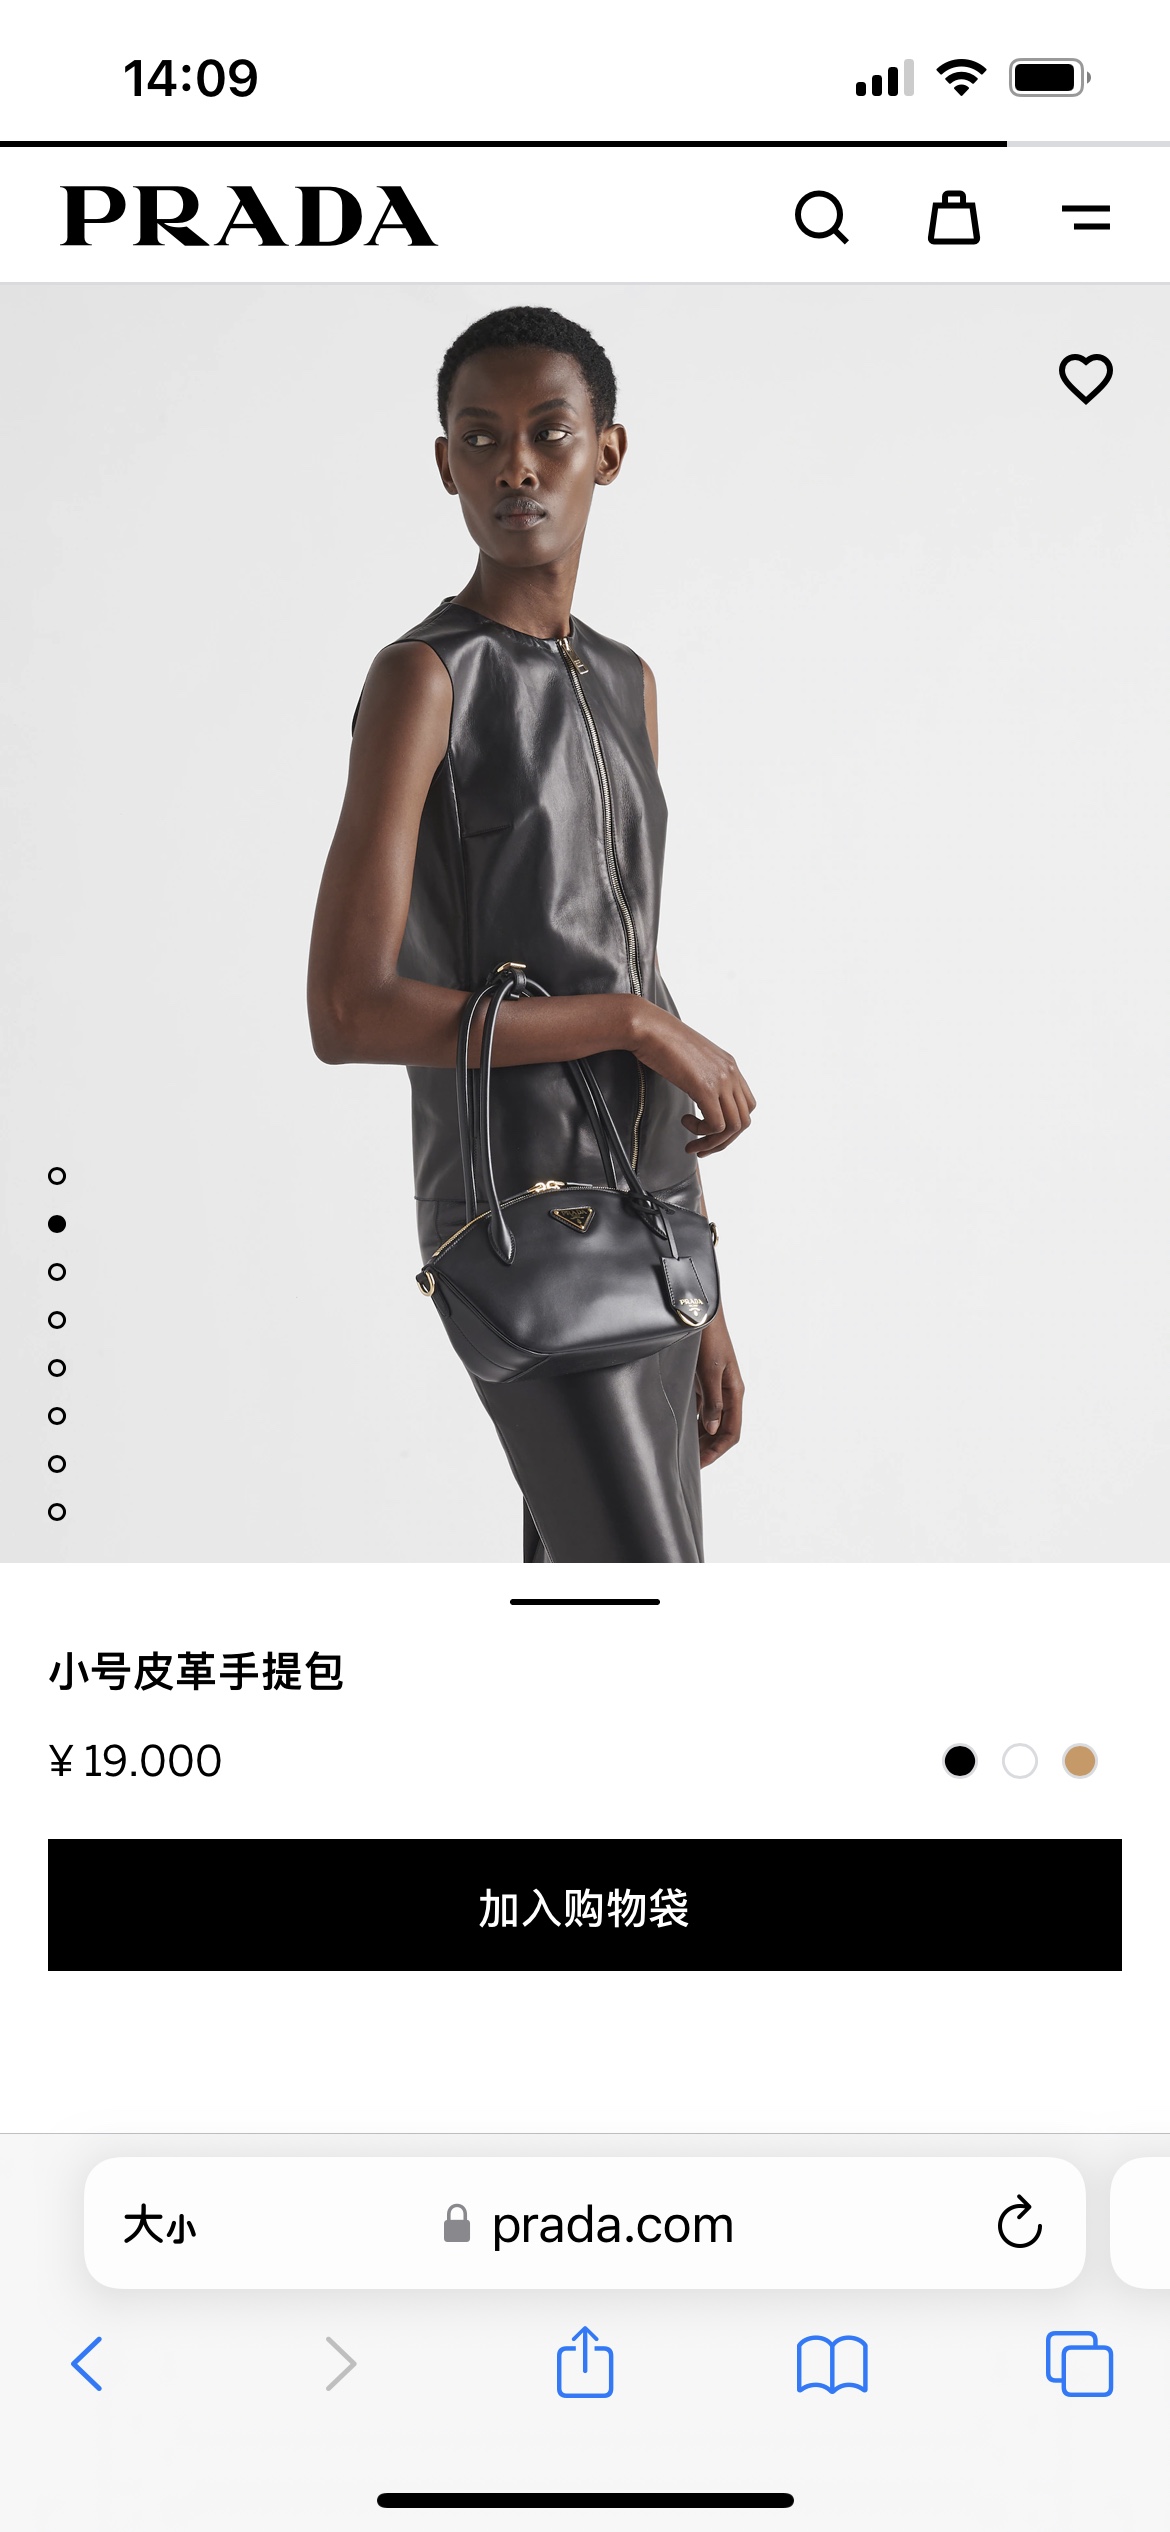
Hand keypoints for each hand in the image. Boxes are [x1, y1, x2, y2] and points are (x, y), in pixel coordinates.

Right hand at [633, 1005, 755, 1156]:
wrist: (648, 1027)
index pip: (746, 1105)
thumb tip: (695, 1090)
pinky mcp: (706, 1088)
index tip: (710, 1131)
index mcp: (730, 1064)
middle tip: (702, 1147)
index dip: (730, 1124)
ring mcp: (721, 1080)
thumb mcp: (691, 1058)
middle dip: (724, 1140)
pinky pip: (717, 1125)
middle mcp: (731, 1072)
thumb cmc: (660, 1040)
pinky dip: (702, 1133)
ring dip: (713, 1142)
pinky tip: (685, 1123)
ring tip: (693, 1144)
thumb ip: (701, 1074)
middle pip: (744, 1119)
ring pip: (734, 1127)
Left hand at [694, 1310, 743, 1467]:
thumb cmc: (707, 1338)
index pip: (732, 1431)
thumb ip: (712, 1401)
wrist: (699, 1311)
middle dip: (708, 1448)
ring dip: (701, 1437)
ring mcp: (715, 1386)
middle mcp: (727, 1392)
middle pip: (723, 1429)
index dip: (717, 1450)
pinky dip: (694, 1422)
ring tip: (684, 1451)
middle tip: (688, 1463)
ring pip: (712, 1421)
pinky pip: (702, 1408)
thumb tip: (713, 1428)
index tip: (700, 1464)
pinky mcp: (703, 1380)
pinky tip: (682, 1429)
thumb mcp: (708, 1371)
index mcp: (734, 1392)